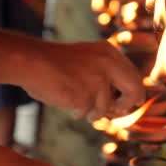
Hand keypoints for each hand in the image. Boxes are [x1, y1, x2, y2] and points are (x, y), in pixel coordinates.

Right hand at [23, 41, 144, 118]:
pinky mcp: (86, 95)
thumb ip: (107, 74)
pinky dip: (78, 112)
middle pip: (135, 90)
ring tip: (76, 101)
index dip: (133, 93)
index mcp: (109, 52)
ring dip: (93, 111)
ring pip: (107, 107)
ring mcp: (98, 80)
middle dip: (127, 105)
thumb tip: (124, 103)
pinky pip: (89, 113)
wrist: (30, 61)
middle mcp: (108, 64)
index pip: (134, 76)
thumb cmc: (55, 64)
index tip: (129, 103)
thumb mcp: (88, 61)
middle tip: (117, 112)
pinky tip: (67, 101)